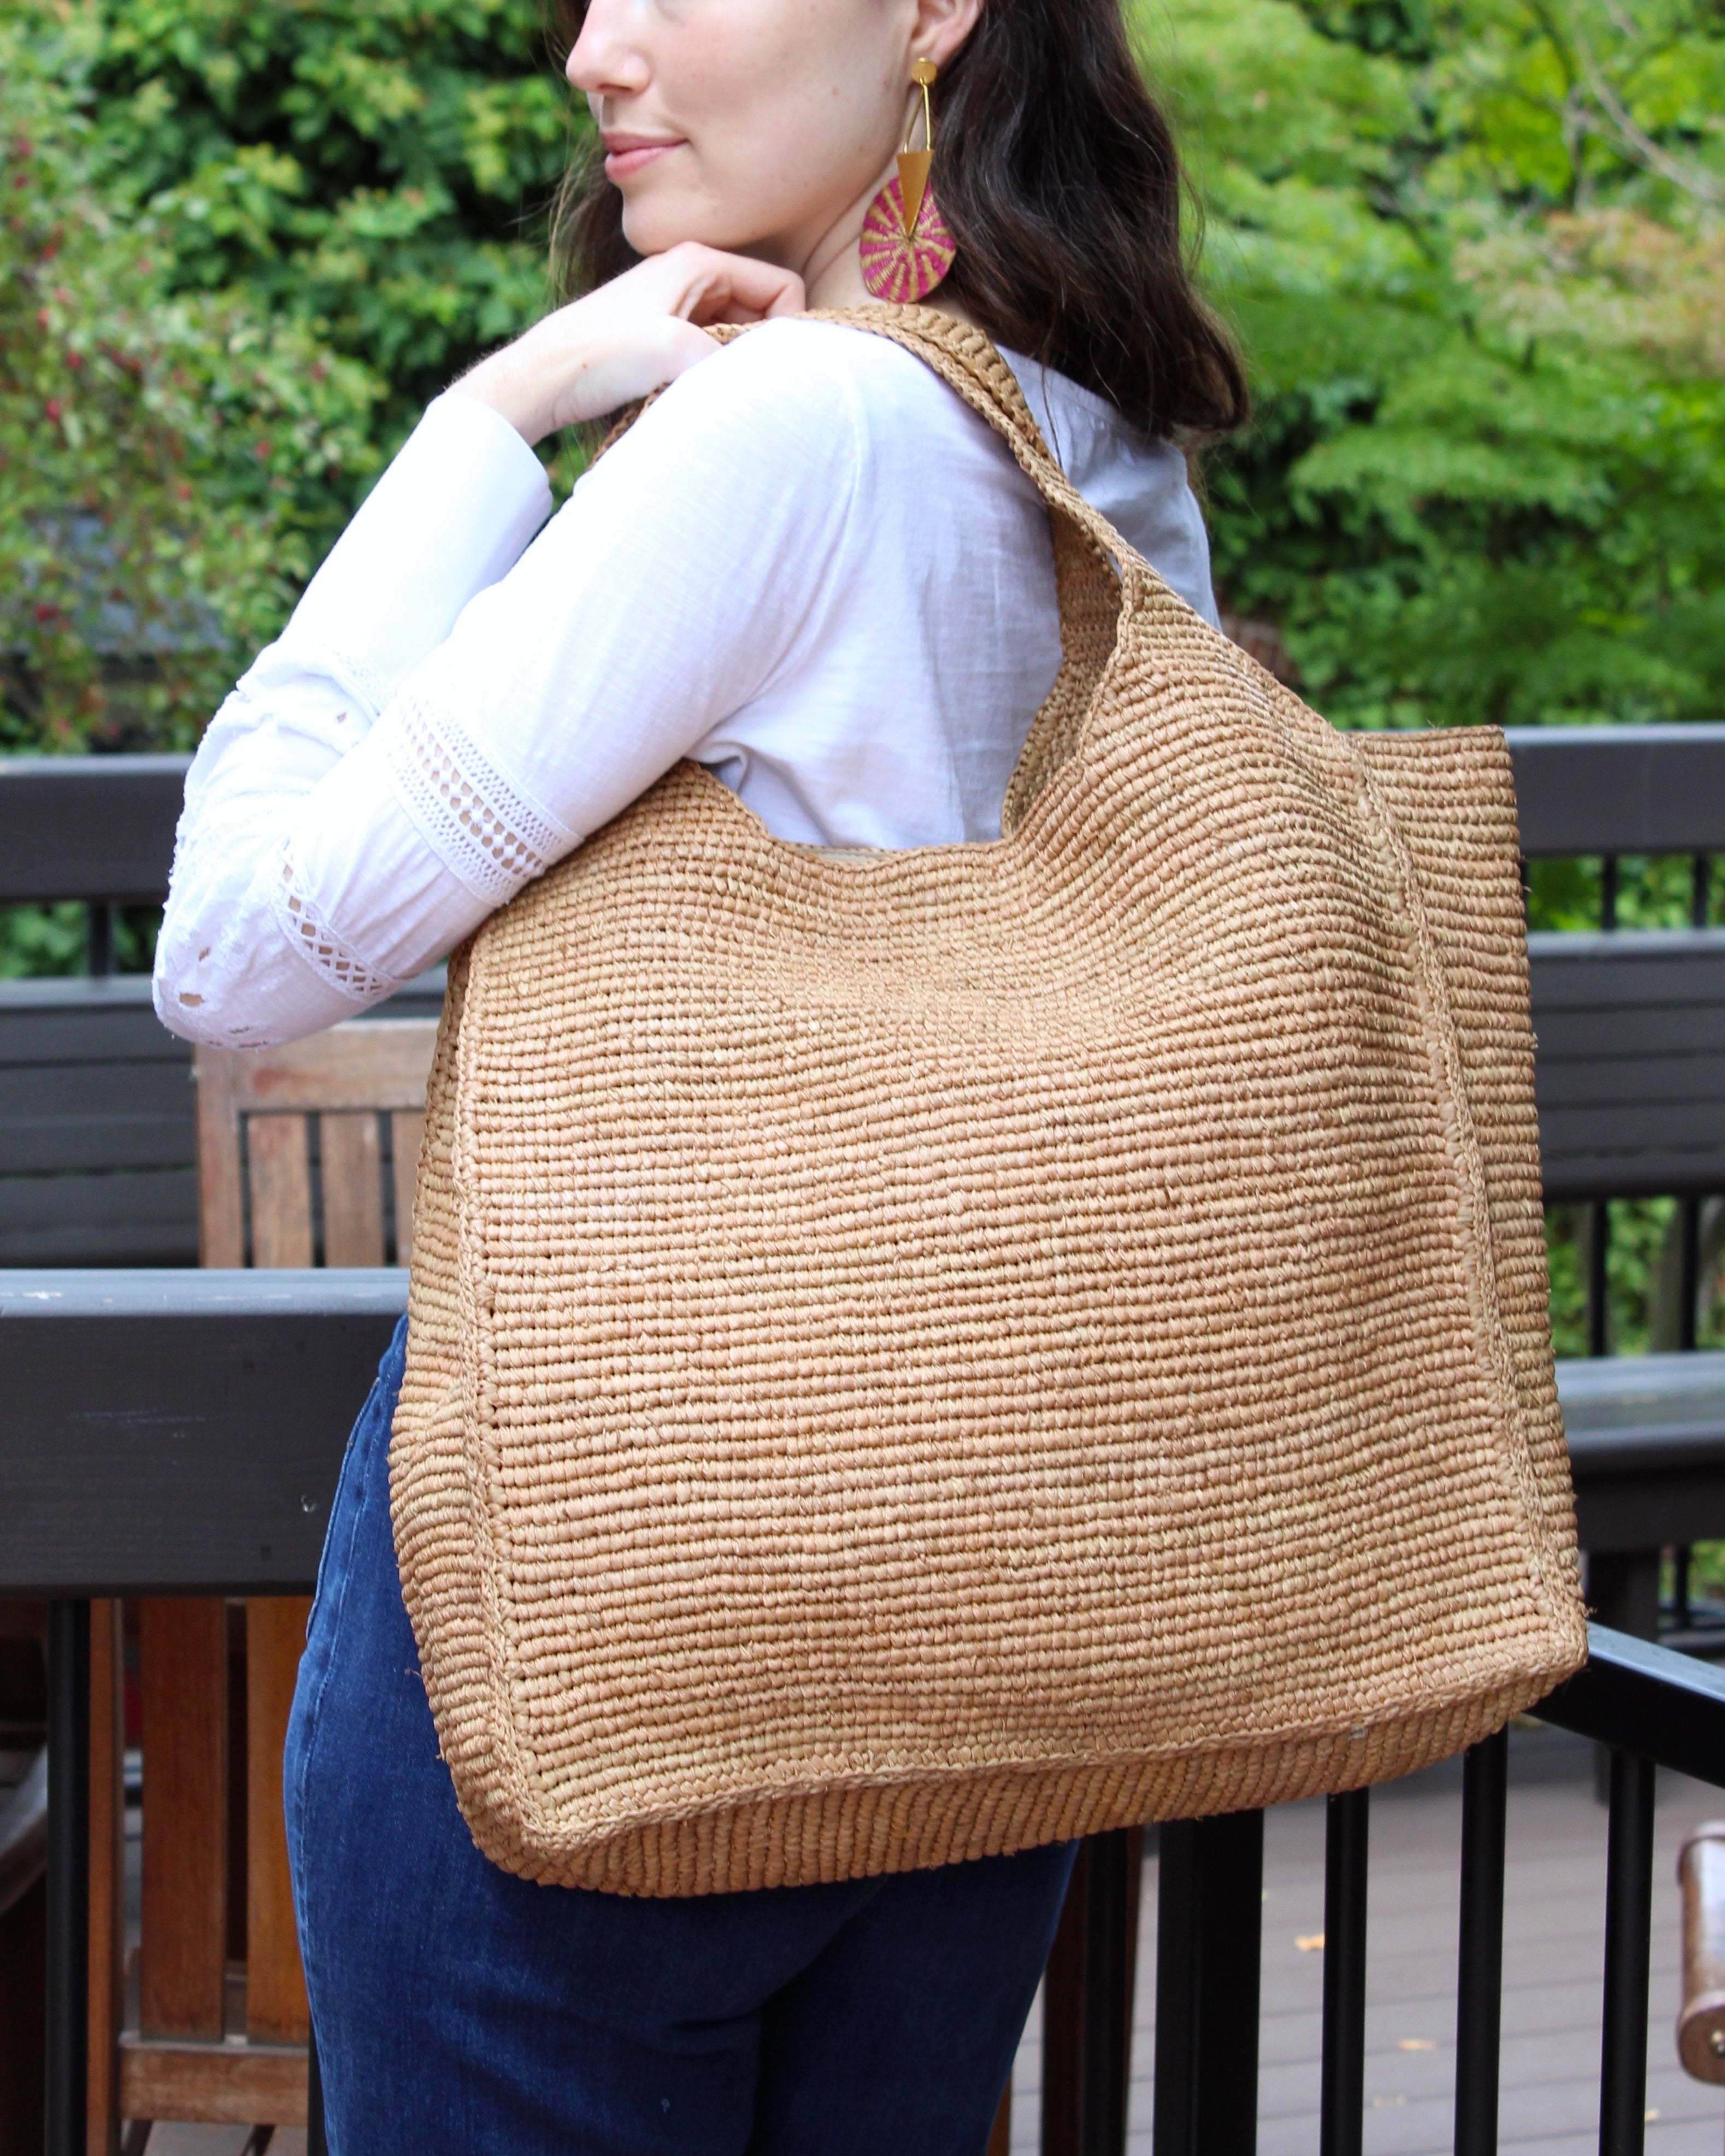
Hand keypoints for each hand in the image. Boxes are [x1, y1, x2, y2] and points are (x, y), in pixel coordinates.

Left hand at [451, 244, 805, 445]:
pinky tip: (698, 393)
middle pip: (763, 308)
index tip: (775, 369)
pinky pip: (710, 346)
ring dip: (738, 363)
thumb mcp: (678, 352)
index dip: (791, 328)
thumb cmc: (600, 358)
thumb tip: (771, 375)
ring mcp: (674, 302)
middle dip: (765, 346)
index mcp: (699, 261)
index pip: (783, 286)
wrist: (539, 379)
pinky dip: (715, 370)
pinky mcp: (660, 331)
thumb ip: (737, 355)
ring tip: (720, 392)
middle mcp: (690, 274)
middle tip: (750, 386)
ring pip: (738, 330)